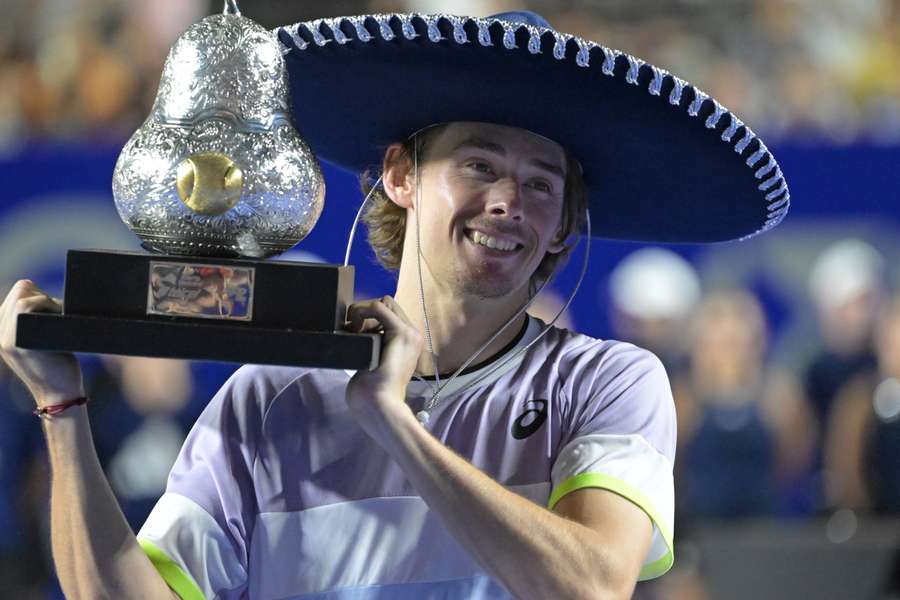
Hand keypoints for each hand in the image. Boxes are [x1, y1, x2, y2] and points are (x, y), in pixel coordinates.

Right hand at [0, 280, 83, 407]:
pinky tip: (61, 318)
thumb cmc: (58, 366)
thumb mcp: (39, 340)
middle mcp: (0, 332)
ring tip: (62, 317)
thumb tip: (34, 287)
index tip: (57, 310)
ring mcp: (5, 337)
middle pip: (20, 288)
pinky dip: (49, 305)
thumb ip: (32, 320)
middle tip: (61, 313)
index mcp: (4, 330)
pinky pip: (26, 306)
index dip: (41, 294)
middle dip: (45, 294)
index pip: (18, 292)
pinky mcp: (16, 341)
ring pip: (23, 295)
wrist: (60, 394)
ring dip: (49, 301)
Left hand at [344, 296, 422, 426]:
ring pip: (384, 302)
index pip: (389, 315)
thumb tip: (355, 337)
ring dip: (363, 311)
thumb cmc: (373, 395)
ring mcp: (410, 333)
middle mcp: (412, 336)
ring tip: (352, 331)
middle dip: (366, 311)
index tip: (353, 333)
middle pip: (388, 305)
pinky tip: (353, 327)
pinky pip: (379, 306)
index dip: (368, 317)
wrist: (381, 408)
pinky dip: (362, 310)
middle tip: (352, 330)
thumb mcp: (372, 366)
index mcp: (407, 343)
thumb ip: (371, 350)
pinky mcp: (402, 333)